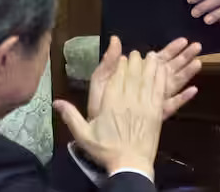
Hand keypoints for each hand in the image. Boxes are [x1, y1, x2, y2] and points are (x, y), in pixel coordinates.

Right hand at [55, 51, 165, 175]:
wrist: (130, 165)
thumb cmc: (106, 150)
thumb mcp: (83, 135)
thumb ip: (70, 117)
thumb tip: (56, 102)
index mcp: (110, 102)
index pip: (117, 75)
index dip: (120, 63)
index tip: (122, 57)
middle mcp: (127, 99)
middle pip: (133, 72)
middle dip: (135, 60)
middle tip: (136, 54)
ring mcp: (144, 104)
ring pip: (147, 77)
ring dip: (150, 64)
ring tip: (151, 55)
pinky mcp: (157, 110)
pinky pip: (159, 88)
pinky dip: (161, 76)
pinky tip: (162, 68)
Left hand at [90, 35, 200, 120]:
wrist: (98, 129)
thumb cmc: (99, 103)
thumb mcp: (102, 78)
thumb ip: (111, 60)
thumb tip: (115, 38)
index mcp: (139, 74)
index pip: (159, 58)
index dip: (171, 48)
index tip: (184, 40)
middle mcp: (149, 86)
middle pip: (171, 68)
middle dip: (184, 57)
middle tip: (198, 46)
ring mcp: (153, 100)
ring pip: (174, 83)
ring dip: (187, 73)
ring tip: (199, 62)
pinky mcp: (154, 114)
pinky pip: (171, 105)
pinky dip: (182, 98)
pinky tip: (193, 90)